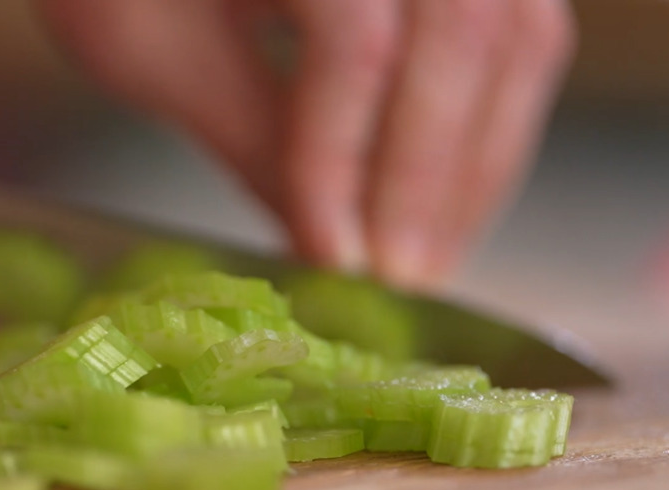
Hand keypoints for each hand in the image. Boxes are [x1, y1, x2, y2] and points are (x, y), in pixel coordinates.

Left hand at [40, 0, 573, 286]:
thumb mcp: (149, 46)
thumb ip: (249, 139)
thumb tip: (333, 247)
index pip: (353, 39)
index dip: (347, 159)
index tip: (333, 259)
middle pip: (468, 32)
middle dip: (431, 176)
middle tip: (401, 283)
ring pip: (519, 32)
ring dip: (477, 160)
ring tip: (426, 255)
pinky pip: (520, 27)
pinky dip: (489, 118)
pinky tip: (444, 194)